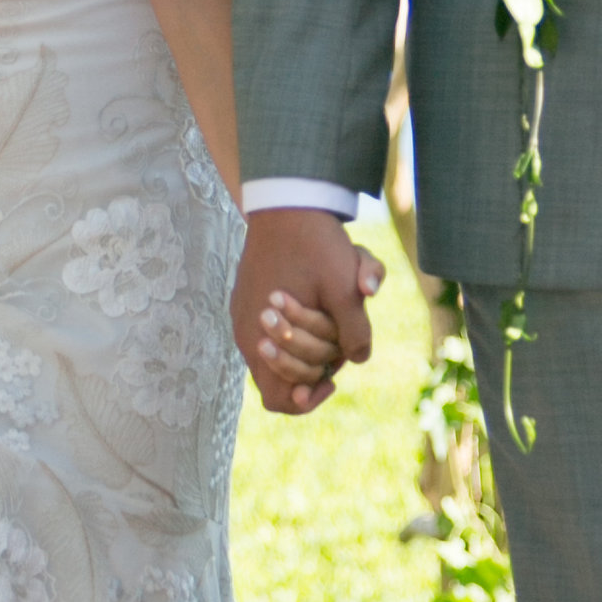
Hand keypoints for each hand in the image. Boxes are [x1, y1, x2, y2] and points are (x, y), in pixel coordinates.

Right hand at [232, 211, 379, 412]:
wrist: (285, 200)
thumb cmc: (315, 245)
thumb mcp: (344, 287)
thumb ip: (356, 329)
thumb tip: (359, 358)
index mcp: (262, 337)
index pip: (280, 399)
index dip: (307, 400)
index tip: (332, 378)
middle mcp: (246, 333)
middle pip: (281, 378)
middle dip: (313, 366)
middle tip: (337, 344)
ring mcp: (242, 315)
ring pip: (276, 353)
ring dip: (306, 344)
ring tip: (328, 316)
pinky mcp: (244, 298)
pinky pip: (268, 330)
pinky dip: (293, 327)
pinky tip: (313, 303)